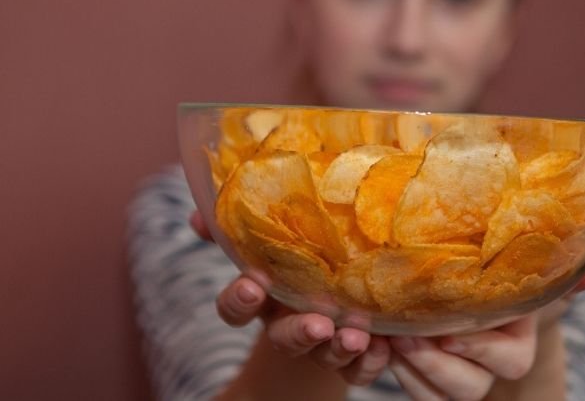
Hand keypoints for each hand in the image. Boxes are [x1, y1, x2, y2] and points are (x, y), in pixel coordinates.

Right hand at [189, 211, 390, 385]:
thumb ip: (234, 228)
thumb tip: (199, 214)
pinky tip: (385, 346)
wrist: (330, 296)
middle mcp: (289, 324)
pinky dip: (371, 362)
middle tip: (316, 325)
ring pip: (325, 355)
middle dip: (299, 333)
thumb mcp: (267, 239)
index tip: (251, 285)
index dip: (240, 301)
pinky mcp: (354, 357)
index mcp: (265, 296)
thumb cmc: (296, 259)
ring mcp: (322, 343)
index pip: (236, 308)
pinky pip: (360, 369)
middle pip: (285, 339)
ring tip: (355, 338)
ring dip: (339, 349)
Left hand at [386, 265, 584, 400]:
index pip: (509, 361)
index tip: (451, 333)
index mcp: (518, 344)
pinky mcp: (429, 379)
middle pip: (468, 387)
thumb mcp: (528, 271)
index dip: (480, 351)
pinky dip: (398, 373)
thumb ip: (561, 272)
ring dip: (412, 371)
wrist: (476, 290)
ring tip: (391, 339)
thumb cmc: (504, 278)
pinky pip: (417, 393)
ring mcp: (459, 377)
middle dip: (436, 366)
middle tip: (407, 337)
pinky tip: (383, 346)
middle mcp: (489, 369)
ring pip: (438, 396)